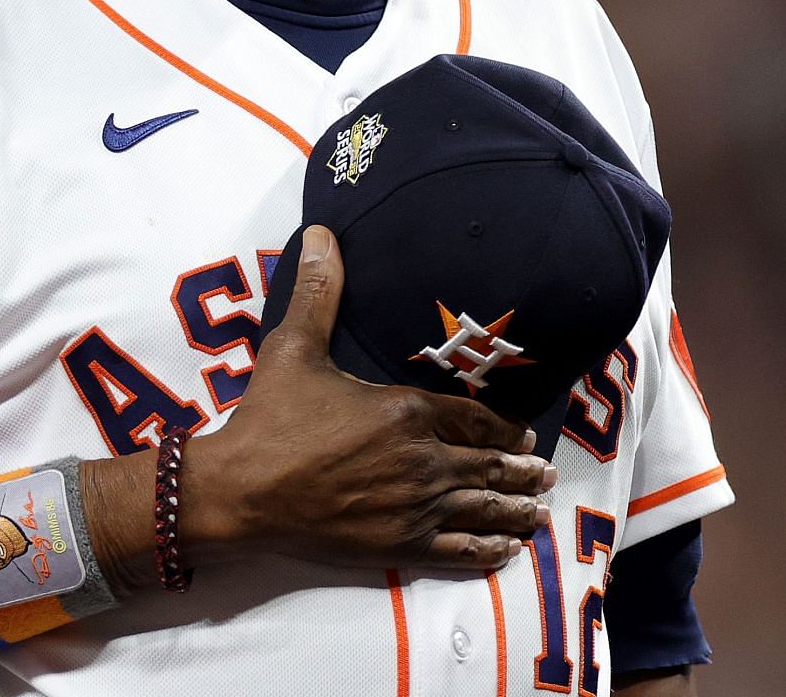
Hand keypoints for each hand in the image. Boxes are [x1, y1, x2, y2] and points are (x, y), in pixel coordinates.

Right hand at [184, 224, 552, 571]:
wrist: (242, 490)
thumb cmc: (269, 418)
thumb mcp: (293, 347)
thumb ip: (318, 293)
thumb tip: (321, 234)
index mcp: (406, 411)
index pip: (475, 418)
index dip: (504, 426)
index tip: (524, 432)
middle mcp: (423, 460)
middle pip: (489, 464)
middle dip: (522, 468)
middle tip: (544, 470)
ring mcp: (415, 507)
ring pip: (483, 507)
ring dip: (516, 508)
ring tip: (537, 508)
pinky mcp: (399, 545)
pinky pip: (459, 551)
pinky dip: (488, 550)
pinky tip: (504, 549)